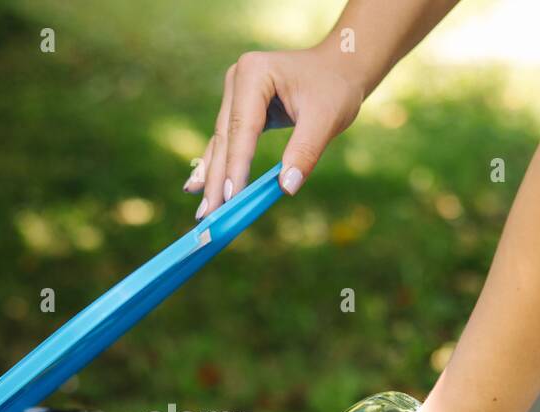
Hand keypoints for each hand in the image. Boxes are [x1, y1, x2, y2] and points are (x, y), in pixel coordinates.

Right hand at [185, 45, 365, 216]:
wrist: (340, 66)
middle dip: (218, 180)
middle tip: (208, 217)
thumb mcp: (326, 119)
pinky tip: (199, 188)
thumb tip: (286, 189)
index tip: (230, 198)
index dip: (236, 165)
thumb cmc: (335, 88)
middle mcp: (237, 80)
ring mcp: (234, 93)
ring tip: (202, 212)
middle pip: (226, 138)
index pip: (243, 127)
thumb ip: (305, 152)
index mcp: (254, 73)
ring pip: (222, 143)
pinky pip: (228, 142)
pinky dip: (218, 167)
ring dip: (213, 178)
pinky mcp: (239, 107)